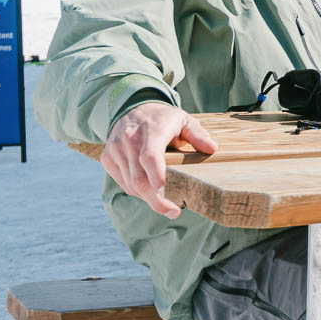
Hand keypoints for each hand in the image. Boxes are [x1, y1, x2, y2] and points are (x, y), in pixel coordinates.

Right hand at [100, 101, 216, 219]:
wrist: (131, 108)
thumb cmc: (162, 119)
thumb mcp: (183, 120)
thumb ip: (197, 134)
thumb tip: (213, 149)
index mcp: (151, 131)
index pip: (150, 156)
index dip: (156, 175)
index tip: (164, 191)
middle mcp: (129, 140)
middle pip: (139, 178)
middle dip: (156, 200)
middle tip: (173, 211)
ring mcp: (116, 150)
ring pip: (131, 184)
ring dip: (148, 198)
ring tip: (165, 204)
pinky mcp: (107, 158)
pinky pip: (123, 182)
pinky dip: (137, 191)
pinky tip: (150, 191)